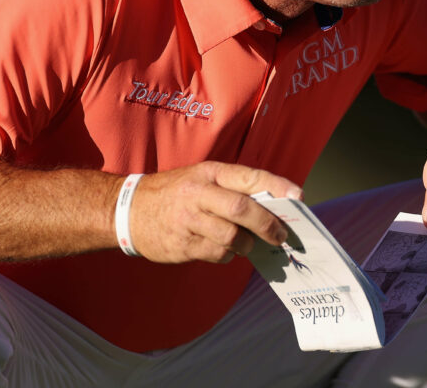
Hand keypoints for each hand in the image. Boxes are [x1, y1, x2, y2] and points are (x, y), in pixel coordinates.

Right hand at [128, 162, 301, 263]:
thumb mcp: (200, 177)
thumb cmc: (175, 192)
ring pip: (232, 237)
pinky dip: (228, 255)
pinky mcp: (182, 245)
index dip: (277, 186)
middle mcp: (199, 194)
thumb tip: (273, 204)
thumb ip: (233, 187)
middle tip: (281, 235)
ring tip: (248, 243)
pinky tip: (224, 249)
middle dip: (268, 224)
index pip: (249, 176)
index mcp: (208, 172)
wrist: (128, 210)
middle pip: (243, 209)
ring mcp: (189, 221)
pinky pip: (217, 254)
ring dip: (247, 244)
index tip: (298, 197)